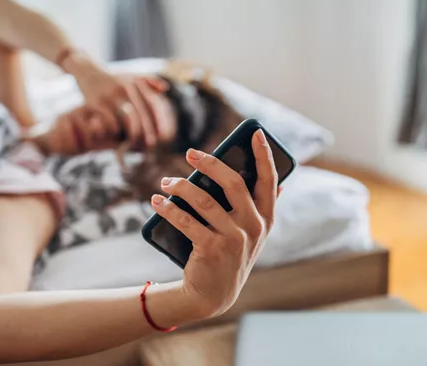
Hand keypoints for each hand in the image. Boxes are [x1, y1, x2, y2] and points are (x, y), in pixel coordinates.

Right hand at [72, 62, 167, 149]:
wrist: (87, 70)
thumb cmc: (112, 77)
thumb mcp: (130, 75)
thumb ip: (149, 80)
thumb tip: (165, 88)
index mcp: (135, 83)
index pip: (151, 104)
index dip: (158, 120)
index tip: (164, 134)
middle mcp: (125, 88)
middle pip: (141, 113)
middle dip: (147, 130)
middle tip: (152, 144)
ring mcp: (111, 95)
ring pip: (127, 118)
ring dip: (133, 132)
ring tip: (136, 142)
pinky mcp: (97, 102)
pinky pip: (110, 120)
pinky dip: (115, 129)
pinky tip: (118, 135)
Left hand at [150, 129, 280, 317]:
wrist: (213, 295)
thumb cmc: (229, 254)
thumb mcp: (248, 233)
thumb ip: (255, 208)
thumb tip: (262, 176)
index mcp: (265, 219)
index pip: (269, 181)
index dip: (264, 155)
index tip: (256, 132)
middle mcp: (253, 227)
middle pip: (233, 183)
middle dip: (210, 163)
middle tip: (190, 153)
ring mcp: (233, 239)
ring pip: (204, 200)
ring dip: (181, 186)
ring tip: (166, 182)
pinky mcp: (211, 249)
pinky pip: (186, 220)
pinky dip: (168, 208)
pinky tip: (157, 202)